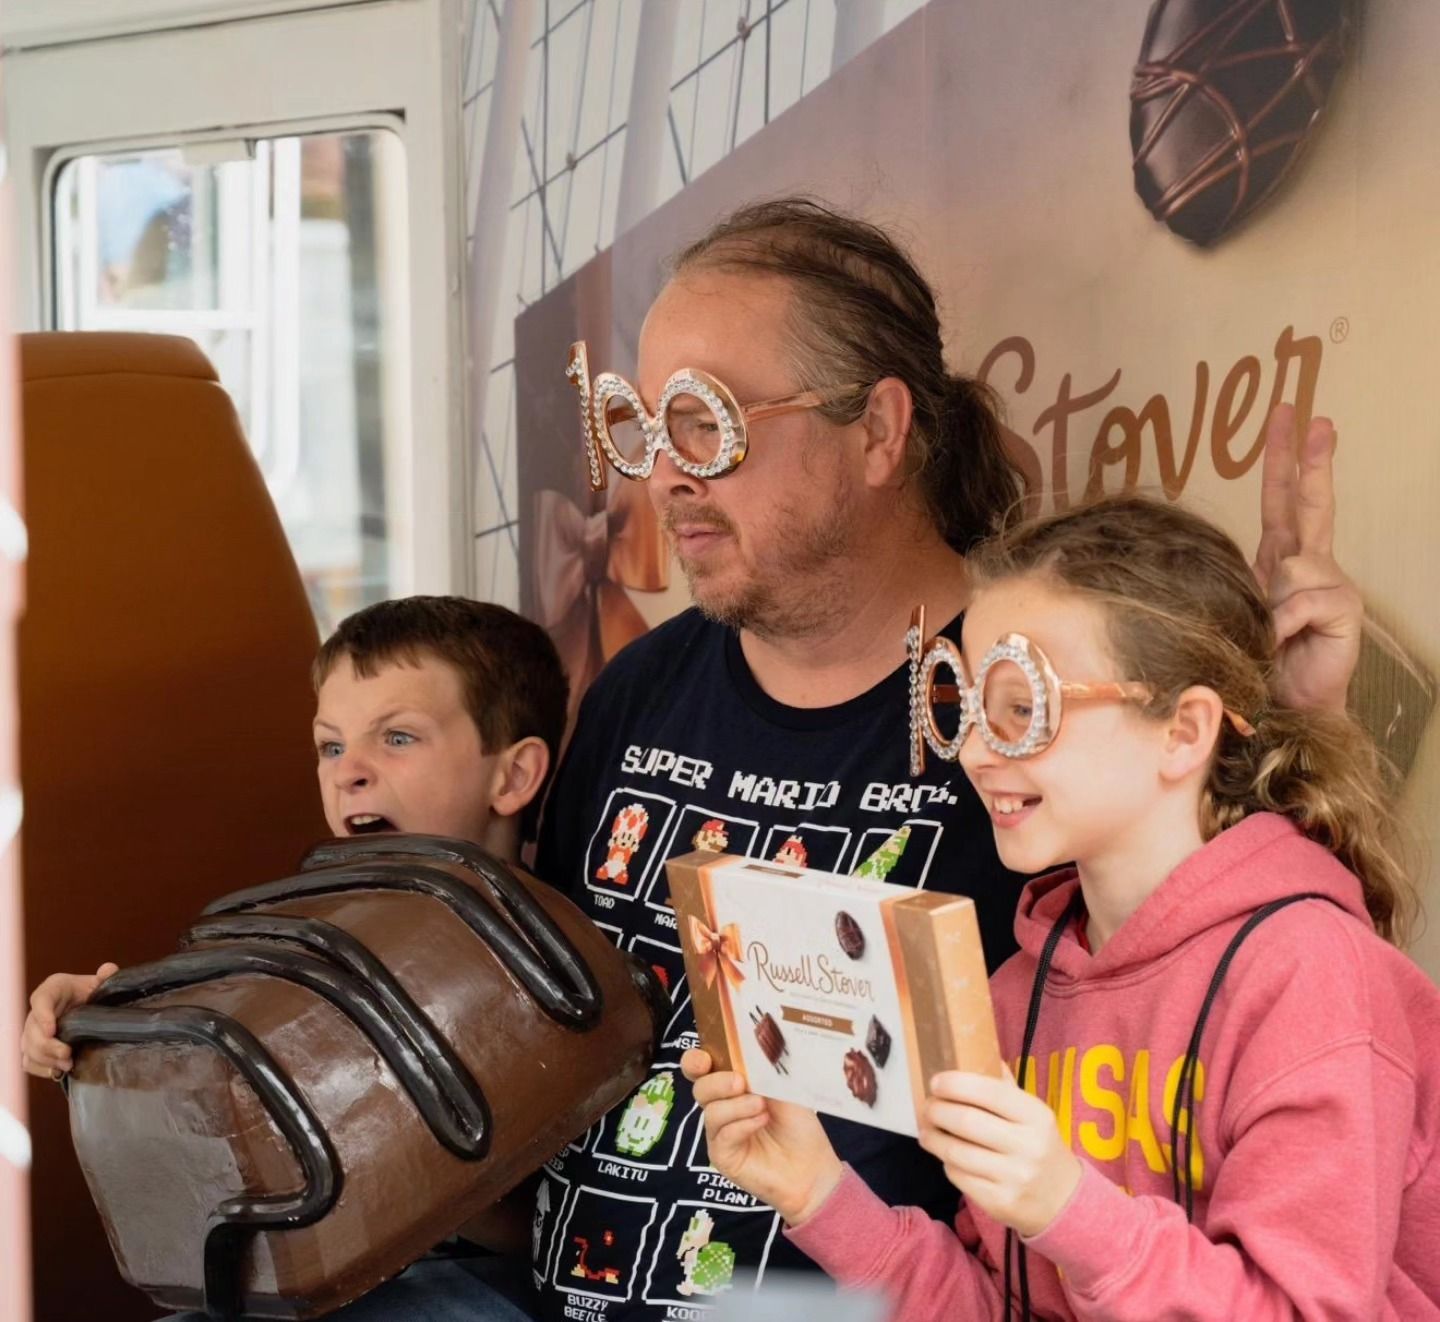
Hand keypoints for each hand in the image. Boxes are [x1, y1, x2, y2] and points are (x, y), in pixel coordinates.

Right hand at [20, 963, 116, 1079]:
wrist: (84, 1006)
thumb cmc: (88, 992)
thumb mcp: (98, 983)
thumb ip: (105, 977)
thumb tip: (108, 969)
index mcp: (52, 990)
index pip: (40, 1000)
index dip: (43, 1016)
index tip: (52, 1030)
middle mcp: (37, 1012)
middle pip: (32, 1031)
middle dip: (47, 1046)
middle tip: (66, 1055)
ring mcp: (33, 1032)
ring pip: (29, 1048)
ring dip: (45, 1060)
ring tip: (67, 1065)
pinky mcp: (34, 1048)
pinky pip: (29, 1062)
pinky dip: (41, 1069)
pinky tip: (58, 1071)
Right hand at [681, 1047, 843, 1224]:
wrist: (812, 1167)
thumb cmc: (799, 1125)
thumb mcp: (783, 1088)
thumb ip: (761, 1070)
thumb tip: (745, 1053)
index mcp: (733, 1084)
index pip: (701, 1068)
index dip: (695, 1061)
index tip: (705, 1060)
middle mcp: (722, 1106)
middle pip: (700, 1087)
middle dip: (717, 1082)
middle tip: (740, 1083)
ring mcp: (720, 1133)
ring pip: (710, 1111)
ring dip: (737, 1106)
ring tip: (762, 1107)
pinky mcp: (722, 1156)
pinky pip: (721, 1136)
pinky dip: (741, 1125)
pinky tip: (760, 1122)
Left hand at [920, 1069, 1081, 1238]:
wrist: (1062, 1199)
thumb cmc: (1038, 1145)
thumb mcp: (1031, 1114)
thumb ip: (1004, 1086)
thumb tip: (972, 1051)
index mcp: (1036, 1116)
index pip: (990, 1091)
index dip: (956, 1084)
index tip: (936, 1082)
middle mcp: (1028, 1146)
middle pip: (966, 1121)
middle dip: (937, 1110)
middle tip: (927, 1106)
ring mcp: (1014, 1177)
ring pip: (957, 1152)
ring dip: (933, 1138)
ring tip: (926, 1130)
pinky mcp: (1000, 1202)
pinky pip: (959, 1177)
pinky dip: (947, 1163)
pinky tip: (947, 1155)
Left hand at [1253, 403, 1361, 712]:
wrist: (1285, 703)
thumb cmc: (1259, 657)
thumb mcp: (1239, 610)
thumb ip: (1244, 581)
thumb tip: (1258, 564)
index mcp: (1281, 557)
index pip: (1281, 498)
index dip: (1283, 458)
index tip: (1287, 414)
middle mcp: (1308, 562)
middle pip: (1309, 501)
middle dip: (1310, 459)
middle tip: (1317, 418)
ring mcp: (1330, 582)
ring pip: (1293, 564)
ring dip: (1269, 602)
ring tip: (1270, 634)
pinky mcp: (1343, 606)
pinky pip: (1300, 599)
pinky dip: (1281, 623)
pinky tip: (1283, 640)